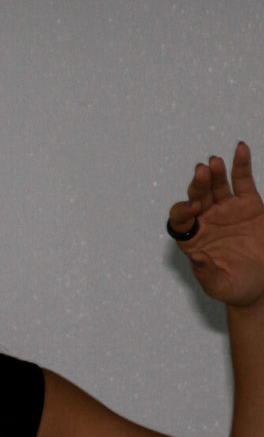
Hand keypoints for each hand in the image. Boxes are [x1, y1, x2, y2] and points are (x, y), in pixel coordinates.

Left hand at [168, 142, 263, 307]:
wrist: (260, 286)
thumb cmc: (235, 288)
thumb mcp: (219, 286)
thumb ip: (206, 274)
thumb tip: (196, 258)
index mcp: (192, 238)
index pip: (180, 219)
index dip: (183, 211)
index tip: (194, 208)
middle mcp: (206, 220)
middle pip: (197, 196)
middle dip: (197, 185)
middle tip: (201, 172)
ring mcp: (226, 209)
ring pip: (217, 186)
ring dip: (214, 173)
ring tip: (214, 163)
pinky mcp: (249, 204)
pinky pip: (242, 180)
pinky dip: (240, 164)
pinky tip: (239, 148)